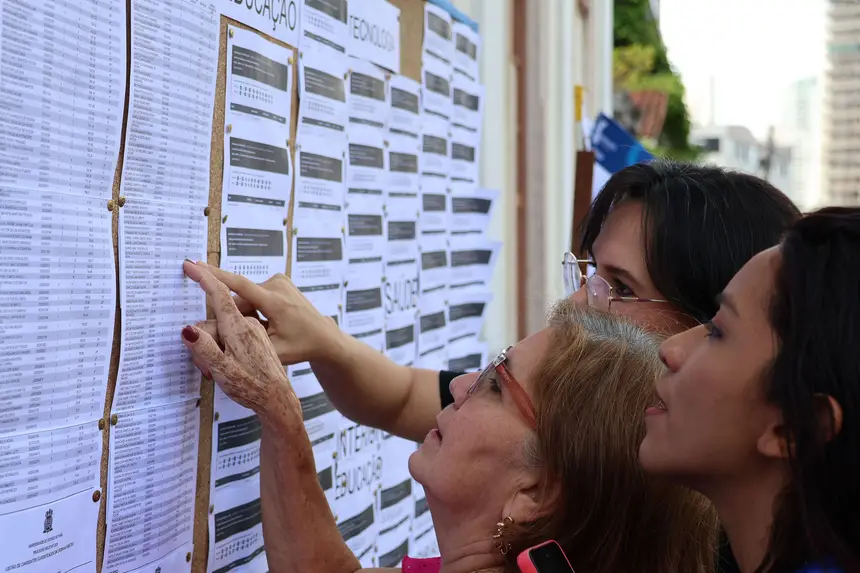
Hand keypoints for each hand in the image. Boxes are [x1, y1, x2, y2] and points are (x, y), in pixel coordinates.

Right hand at [188, 262, 341, 365]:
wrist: (324, 337)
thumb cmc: (301, 346)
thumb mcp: (273, 352)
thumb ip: (243, 344)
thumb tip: (213, 341)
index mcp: (275, 302)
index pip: (237, 285)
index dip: (212, 275)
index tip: (192, 264)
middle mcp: (277, 285)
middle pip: (239, 299)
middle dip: (234, 317)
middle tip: (239, 338)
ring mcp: (279, 281)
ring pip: (246, 298)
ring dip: (245, 314)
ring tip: (265, 330)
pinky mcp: (279, 280)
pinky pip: (255, 294)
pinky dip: (254, 308)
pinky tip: (268, 321)